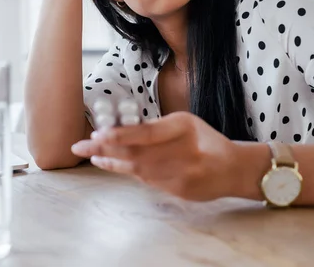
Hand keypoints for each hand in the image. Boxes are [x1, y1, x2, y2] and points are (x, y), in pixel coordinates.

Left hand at [71, 111, 239, 200]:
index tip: (97, 134)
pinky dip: (127, 172)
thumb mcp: (186, 124)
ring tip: (92, 155)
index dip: (119, 135)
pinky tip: (112, 165)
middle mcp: (183, 150)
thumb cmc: (206, 141)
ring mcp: (182, 173)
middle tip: (79, 145)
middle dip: (105, 148)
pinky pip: (147, 180)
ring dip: (111, 161)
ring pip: (138, 168)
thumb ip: (157, 128)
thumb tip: (120, 131)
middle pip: (136, 152)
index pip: (145, 132)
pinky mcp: (179, 190)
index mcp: (184, 127)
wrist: (234, 168)